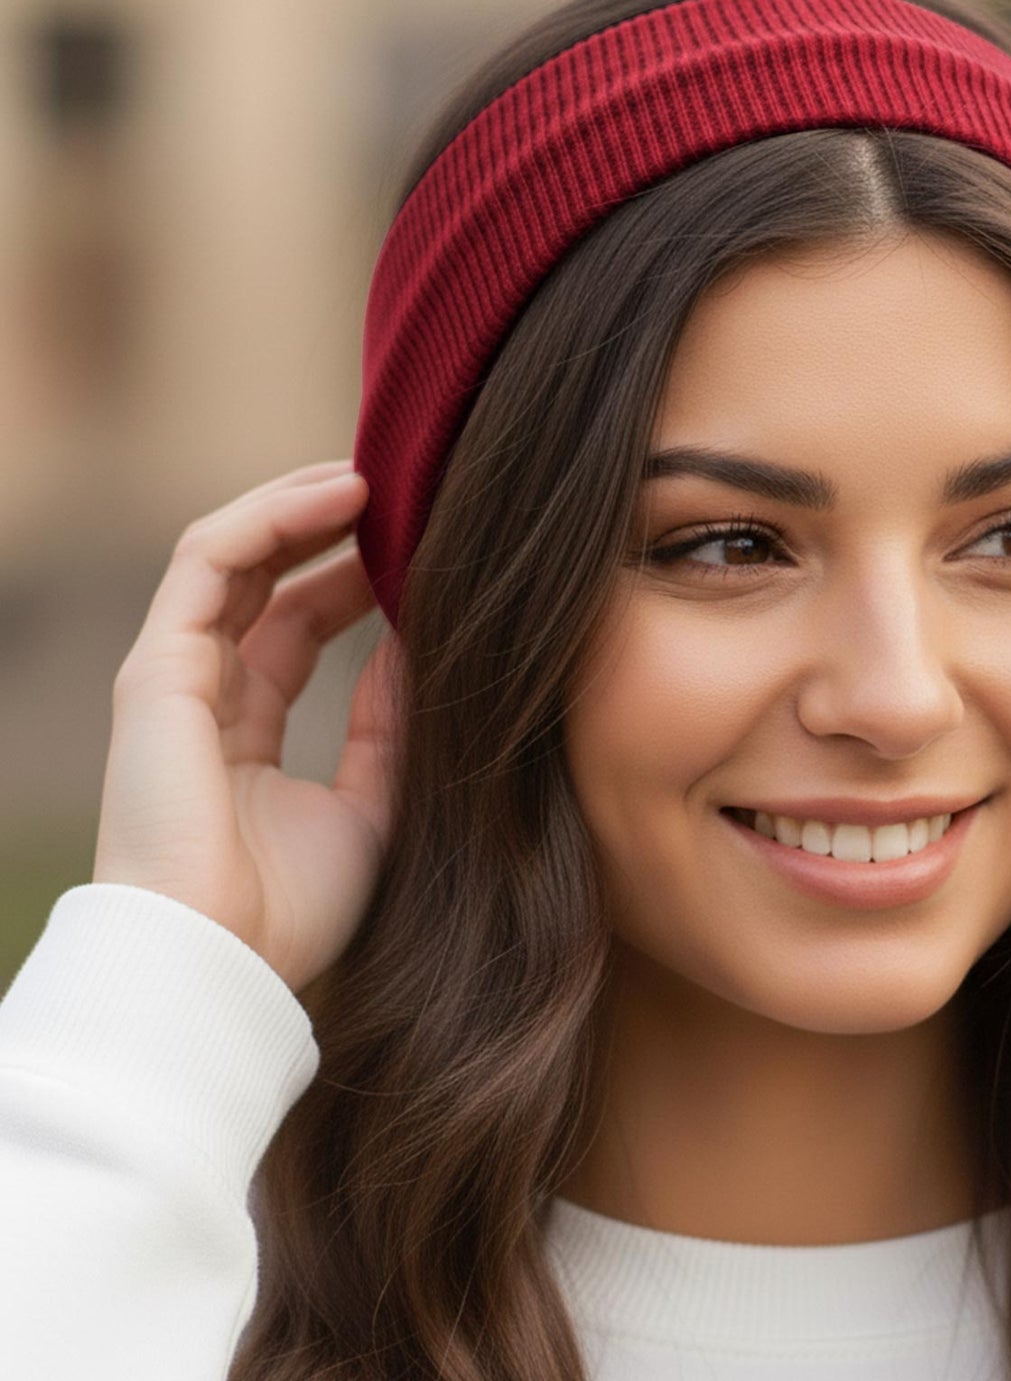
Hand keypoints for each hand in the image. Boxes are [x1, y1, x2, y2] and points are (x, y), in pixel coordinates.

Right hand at [93, 459, 400, 993]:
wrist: (226, 963)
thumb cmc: (295, 911)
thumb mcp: (374, 806)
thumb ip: (391, 727)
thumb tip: (423, 647)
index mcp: (248, 731)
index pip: (299, 626)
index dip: (355, 578)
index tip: (421, 546)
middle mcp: (206, 695)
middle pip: (266, 579)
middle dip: (329, 527)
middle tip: (402, 490)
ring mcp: (174, 676)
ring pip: (235, 553)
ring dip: (302, 505)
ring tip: (376, 475)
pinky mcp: (158, 667)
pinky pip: (211, 560)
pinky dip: (272, 517)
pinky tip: (339, 495)